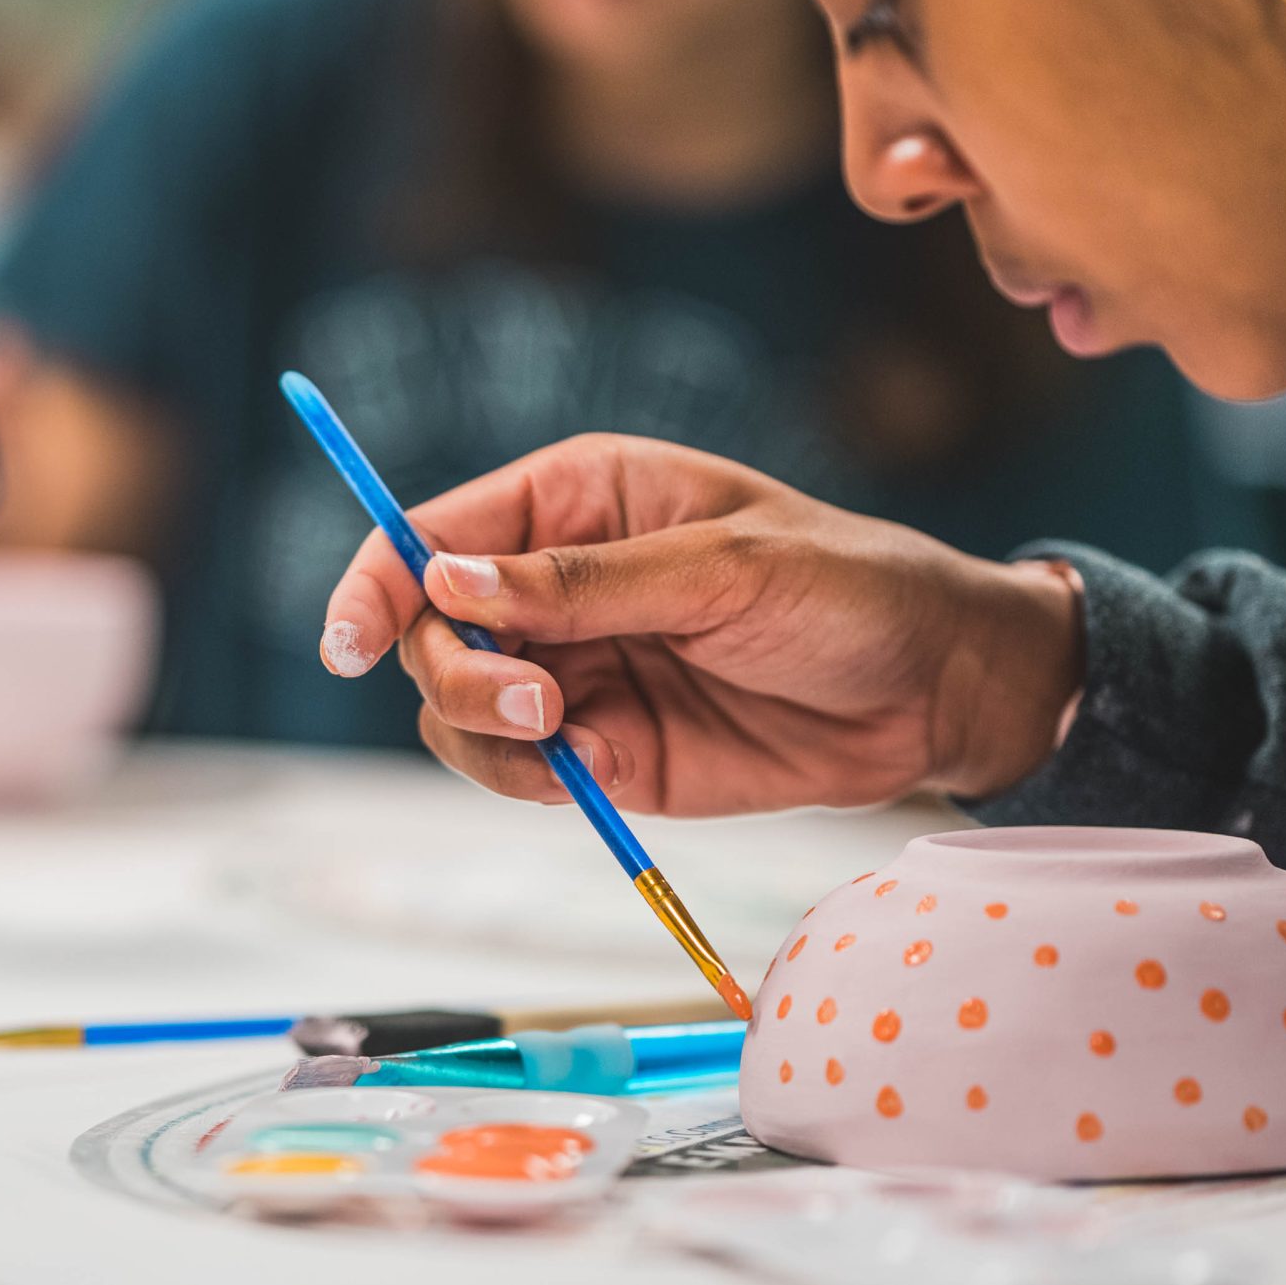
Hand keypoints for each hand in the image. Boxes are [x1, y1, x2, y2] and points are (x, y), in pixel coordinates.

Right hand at [320, 435, 1083, 816]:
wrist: (938, 692)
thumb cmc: (848, 587)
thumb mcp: (723, 567)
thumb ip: (582, 580)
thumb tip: (447, 579)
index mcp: (573, 501)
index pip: (430, 537)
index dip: (376, 582)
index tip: (347, 638)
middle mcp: (554, 586)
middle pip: (429, 635)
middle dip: (455, 672)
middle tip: (533, 703)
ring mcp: (578, 673)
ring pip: (461, 714)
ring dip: (487, 734)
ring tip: (571, 738)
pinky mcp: (607, 752)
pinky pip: (525, 775)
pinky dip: (541, 783)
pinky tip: (606, 772)